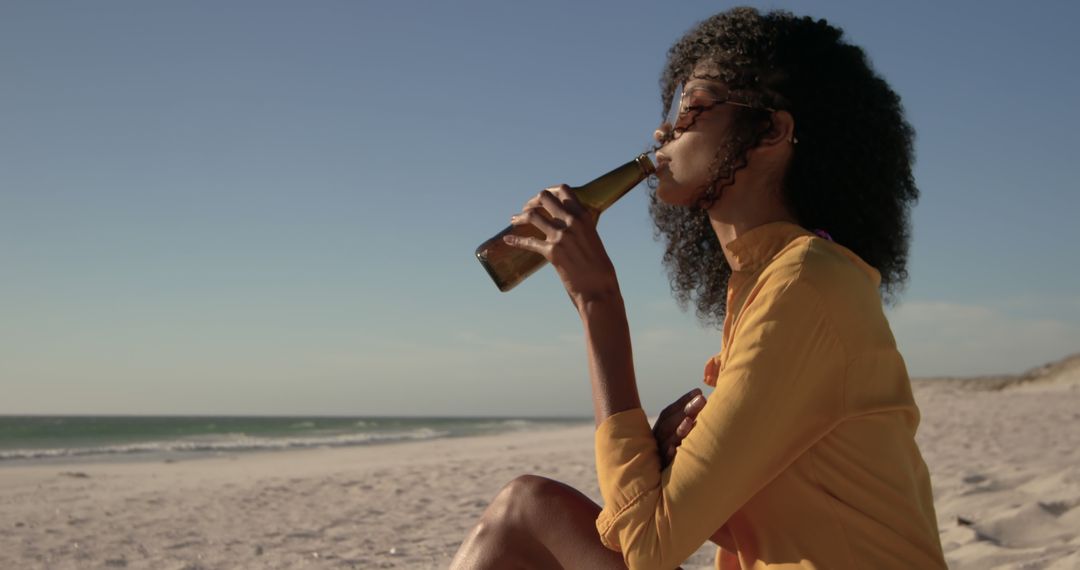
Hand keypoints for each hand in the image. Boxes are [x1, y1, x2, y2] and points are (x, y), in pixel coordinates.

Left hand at [504, 185, 618, 307]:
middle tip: (527, 209)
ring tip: (514, 220)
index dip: (549, 191)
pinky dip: (515, 240)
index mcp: (584, 216)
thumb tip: (568, 226)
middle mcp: (571, 222)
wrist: (598, 289)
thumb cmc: (599, 268)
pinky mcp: (551, 252)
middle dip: (532, 201)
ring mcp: (560, 236)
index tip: (542, 199)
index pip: (564, 190)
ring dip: (520, 217)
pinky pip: (528, 242)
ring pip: (533, 216)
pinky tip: (507, 240)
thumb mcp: (593, 239)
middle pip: (544, 198)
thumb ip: (580, 228)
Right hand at [652, 389, 706, 468]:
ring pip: (667, 440)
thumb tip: (703, 402)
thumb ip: (685, 423)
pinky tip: (674, 450)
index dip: (683, 401)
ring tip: (690, 421)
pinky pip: (664, 463)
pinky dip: (668, 455)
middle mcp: (656, 441)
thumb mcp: (675, 440)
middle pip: (669, 423)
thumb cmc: (673, 460)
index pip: (669, 412)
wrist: (654, 489)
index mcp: (659, 431)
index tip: (698, 391)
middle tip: (702, 399)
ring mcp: (657, 455)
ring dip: (678, 430)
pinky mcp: (660, 471)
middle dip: (685, 410)